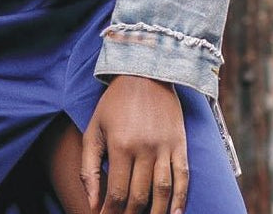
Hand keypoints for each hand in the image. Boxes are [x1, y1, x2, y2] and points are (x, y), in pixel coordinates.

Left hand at [80, 75, 188, 213]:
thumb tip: (91, 202)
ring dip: (155, 213)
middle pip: (139, 196)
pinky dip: (180, 200)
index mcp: (120, 146)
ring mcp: (165, 148)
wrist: (145, 73)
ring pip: (162, 192)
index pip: (116, 192)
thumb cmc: (113, 104)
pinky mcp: (180, 145)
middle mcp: (144, 149)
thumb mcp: (93, 131)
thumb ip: (88, 168)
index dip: (110, 212)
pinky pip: (183, 178)